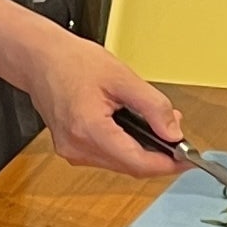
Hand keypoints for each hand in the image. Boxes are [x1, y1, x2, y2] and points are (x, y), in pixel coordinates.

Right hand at [17, 26, 188, 175]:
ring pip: (120, 164)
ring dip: (142, 151)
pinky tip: (134, 128)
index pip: (137, 163)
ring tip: (156, 125)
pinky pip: (107, 157)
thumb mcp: (122, 77)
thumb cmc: (71, 62)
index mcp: (88, 129)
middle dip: (158, 154)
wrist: (40, 59)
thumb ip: (153, 106)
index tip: (187, 158)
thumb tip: (173, 132)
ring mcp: (72, 152)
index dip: (167, 164)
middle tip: (175, 133)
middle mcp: (77, 148)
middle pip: (130, 166)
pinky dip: (126, 147)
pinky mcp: (72, 149)